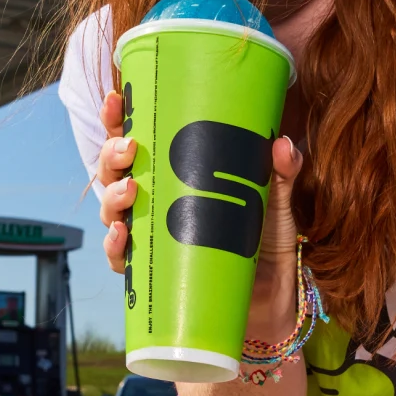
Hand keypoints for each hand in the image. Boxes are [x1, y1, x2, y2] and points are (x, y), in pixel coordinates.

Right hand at [95, 90, 304, 302]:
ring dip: (111, 197)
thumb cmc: (266, 239)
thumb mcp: (274, 200)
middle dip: (111, 155)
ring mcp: (150, 236)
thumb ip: (280, 172)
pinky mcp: (153, 271)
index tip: (119, 100)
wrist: (272, 295)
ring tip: (129, 190)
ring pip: (111, 211)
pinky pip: (121, 258)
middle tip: (130, 149)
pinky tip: (121, 235)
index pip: (137, 139)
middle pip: (113, 171)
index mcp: (174, 174)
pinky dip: (114, 246)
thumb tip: (283, 145)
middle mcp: (155, 202)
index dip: (118, 119)